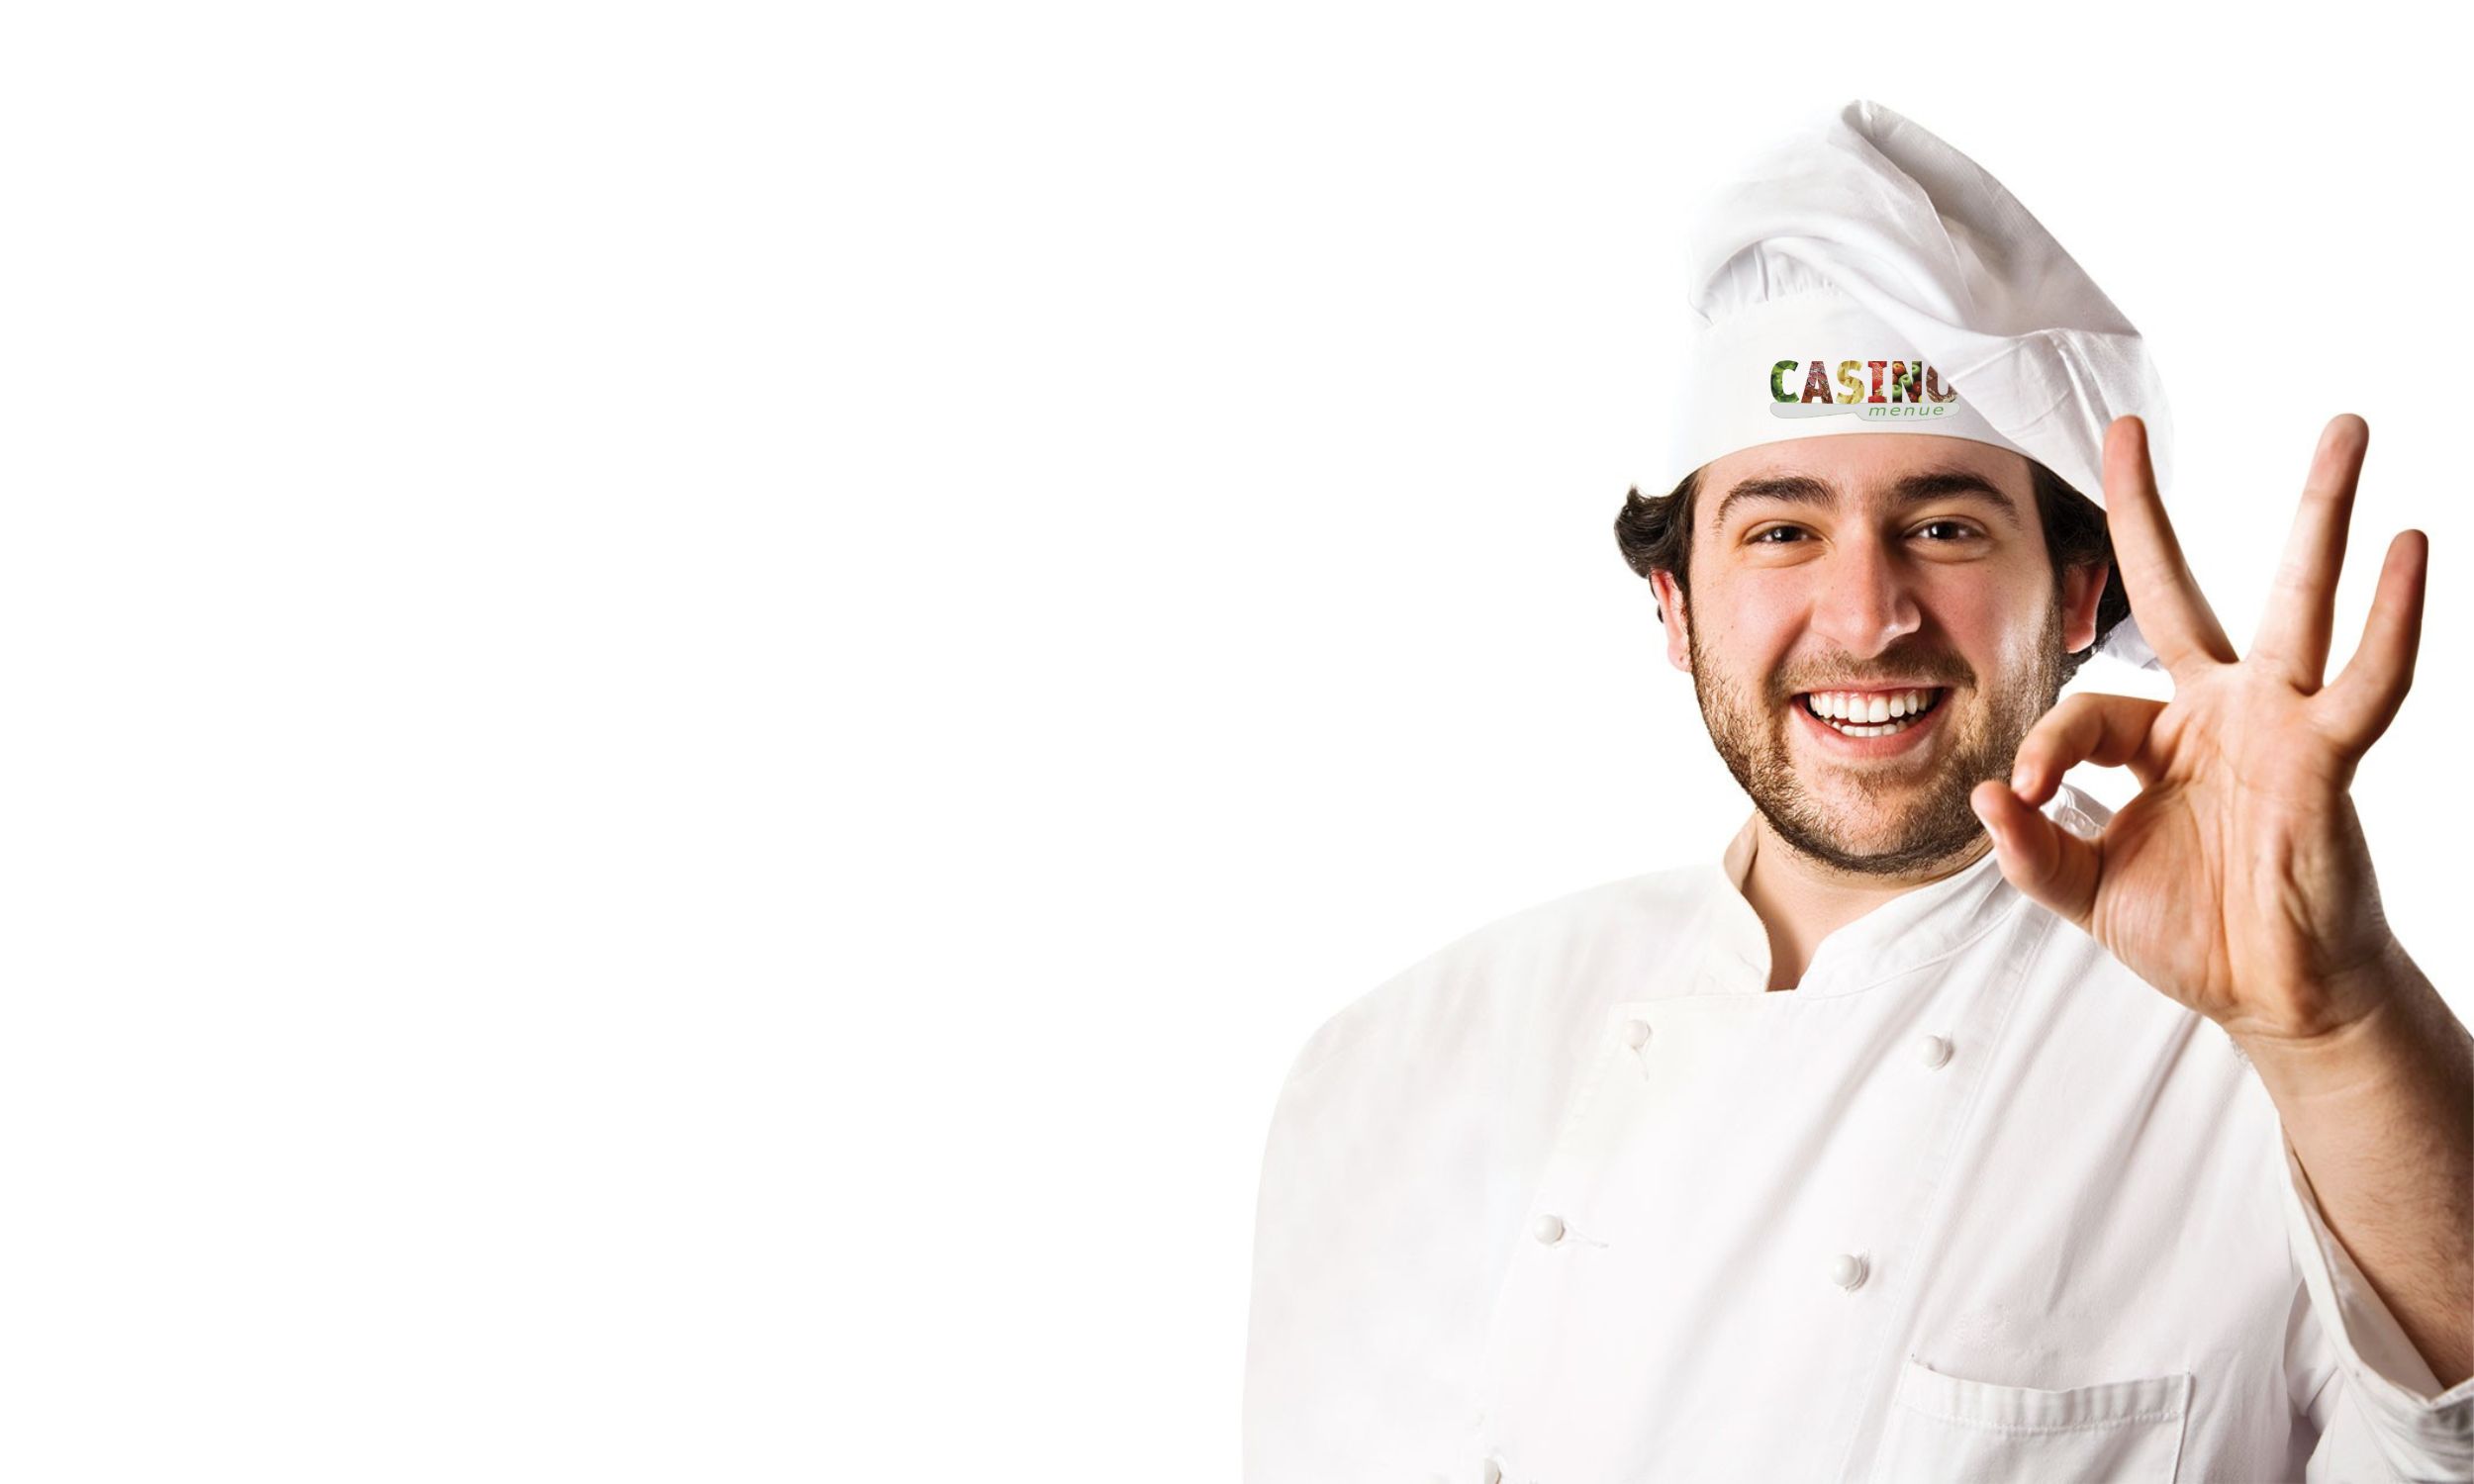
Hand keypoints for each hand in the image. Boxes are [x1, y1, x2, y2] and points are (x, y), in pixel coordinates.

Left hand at [1968, 413, 2426, 1044]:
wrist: (2276, 996)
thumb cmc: (2195, 934)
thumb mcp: (2087, 892)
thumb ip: (2032, 850)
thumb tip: (1985, 798)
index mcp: (2157, 736)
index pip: (2085, 711)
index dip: (2049, 750)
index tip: (2027, 798)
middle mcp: (2218, 710)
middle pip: (2180, 588)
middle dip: (2146, 509)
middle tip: (2124, 425)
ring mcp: (2278, 722)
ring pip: (2297, 600)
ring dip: (2320, 515)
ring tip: (2346, 429)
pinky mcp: (2328, 755)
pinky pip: (2367, 679)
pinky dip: (2393, 620)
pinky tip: (2409, 549)